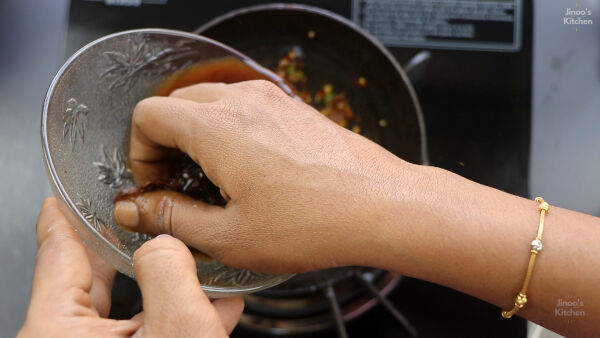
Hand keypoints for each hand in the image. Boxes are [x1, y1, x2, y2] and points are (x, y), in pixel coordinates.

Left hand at [20, 197, 242, 336]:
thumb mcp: (179, 328)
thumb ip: (169, 270)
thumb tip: (170, 242)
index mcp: (59, 331)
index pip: (57, 252)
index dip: (66, 215)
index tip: (65, 194)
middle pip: (98, 276)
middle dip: (133, 244)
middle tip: (148, 215)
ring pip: (133, 305)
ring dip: (170, 285)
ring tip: (199, 262)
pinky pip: (152, 331)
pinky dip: (181, 316)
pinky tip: (216, 304)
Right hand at [114, 80, 410, 272]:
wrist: (381, 205)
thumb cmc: (313, 222)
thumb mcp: (230, 236)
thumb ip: (172, 219)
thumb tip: (136, 210)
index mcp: (216, 127)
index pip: (148, 115)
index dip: (139, 152)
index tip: (156, 184)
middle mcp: (243, 101)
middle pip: (176, 103)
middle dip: (165, 142)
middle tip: (179, 183)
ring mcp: (272, 100)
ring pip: (211, 101)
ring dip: (198, 134)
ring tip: (215, 178)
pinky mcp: (294, 108)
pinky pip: (245, 106)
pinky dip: (231, 129)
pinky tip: (250, 169)